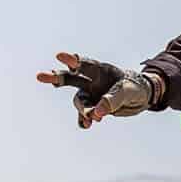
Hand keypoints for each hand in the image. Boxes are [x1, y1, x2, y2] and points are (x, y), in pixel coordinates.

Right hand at [38, 52, 163, 127]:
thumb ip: (113, 99)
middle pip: (69, 78)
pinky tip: (86, 125)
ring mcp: (90, 95)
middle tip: (39, 76)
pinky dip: (84, 120)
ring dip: (83, 109)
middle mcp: (91, 81)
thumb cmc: (134, 87)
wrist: (141, 97)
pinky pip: (84, 116)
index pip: (84, 64)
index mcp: (100, 70)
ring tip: (92, 118)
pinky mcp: (93, 108)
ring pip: (79, 102)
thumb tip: (96, 113)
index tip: (60, 56)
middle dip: (55, 77)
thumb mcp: (128, 91)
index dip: (72, 60)